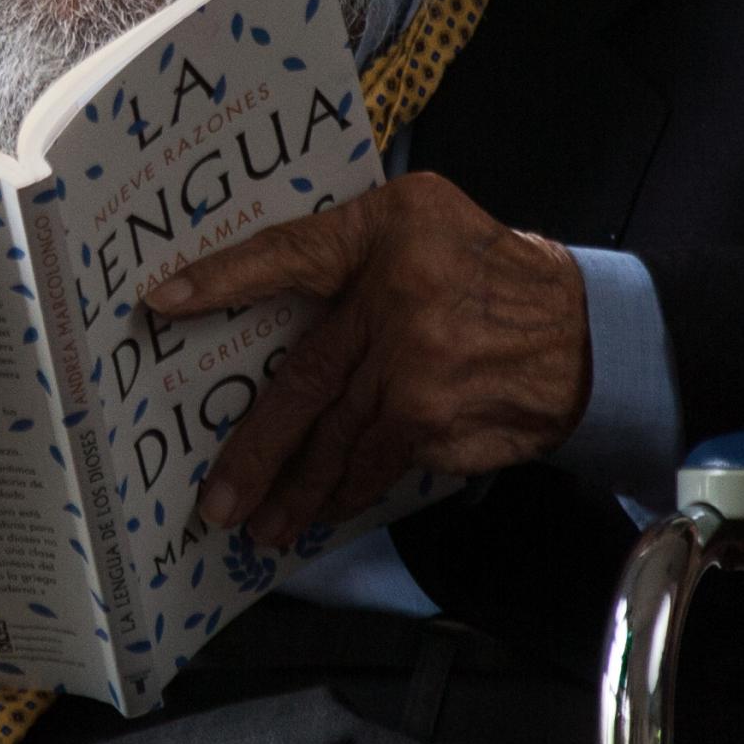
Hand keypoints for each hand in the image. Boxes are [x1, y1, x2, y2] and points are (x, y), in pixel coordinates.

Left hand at [147, 172, 590, 550]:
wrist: (583, 335)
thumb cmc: (486, 267)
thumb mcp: (422, 217)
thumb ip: (350, 241)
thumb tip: (267, 278)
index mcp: (383, 238)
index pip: (290, 256)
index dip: (223, 279)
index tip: (161, 303)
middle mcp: (394, 305)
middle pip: (300, 382)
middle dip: (253, 450)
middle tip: (215, 500)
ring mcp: (415, 373)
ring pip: (334, 440)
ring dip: (294, 492)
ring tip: (258, 527)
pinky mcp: (436, 423)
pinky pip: (376, 465)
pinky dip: (346, 493)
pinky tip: (322, 514)